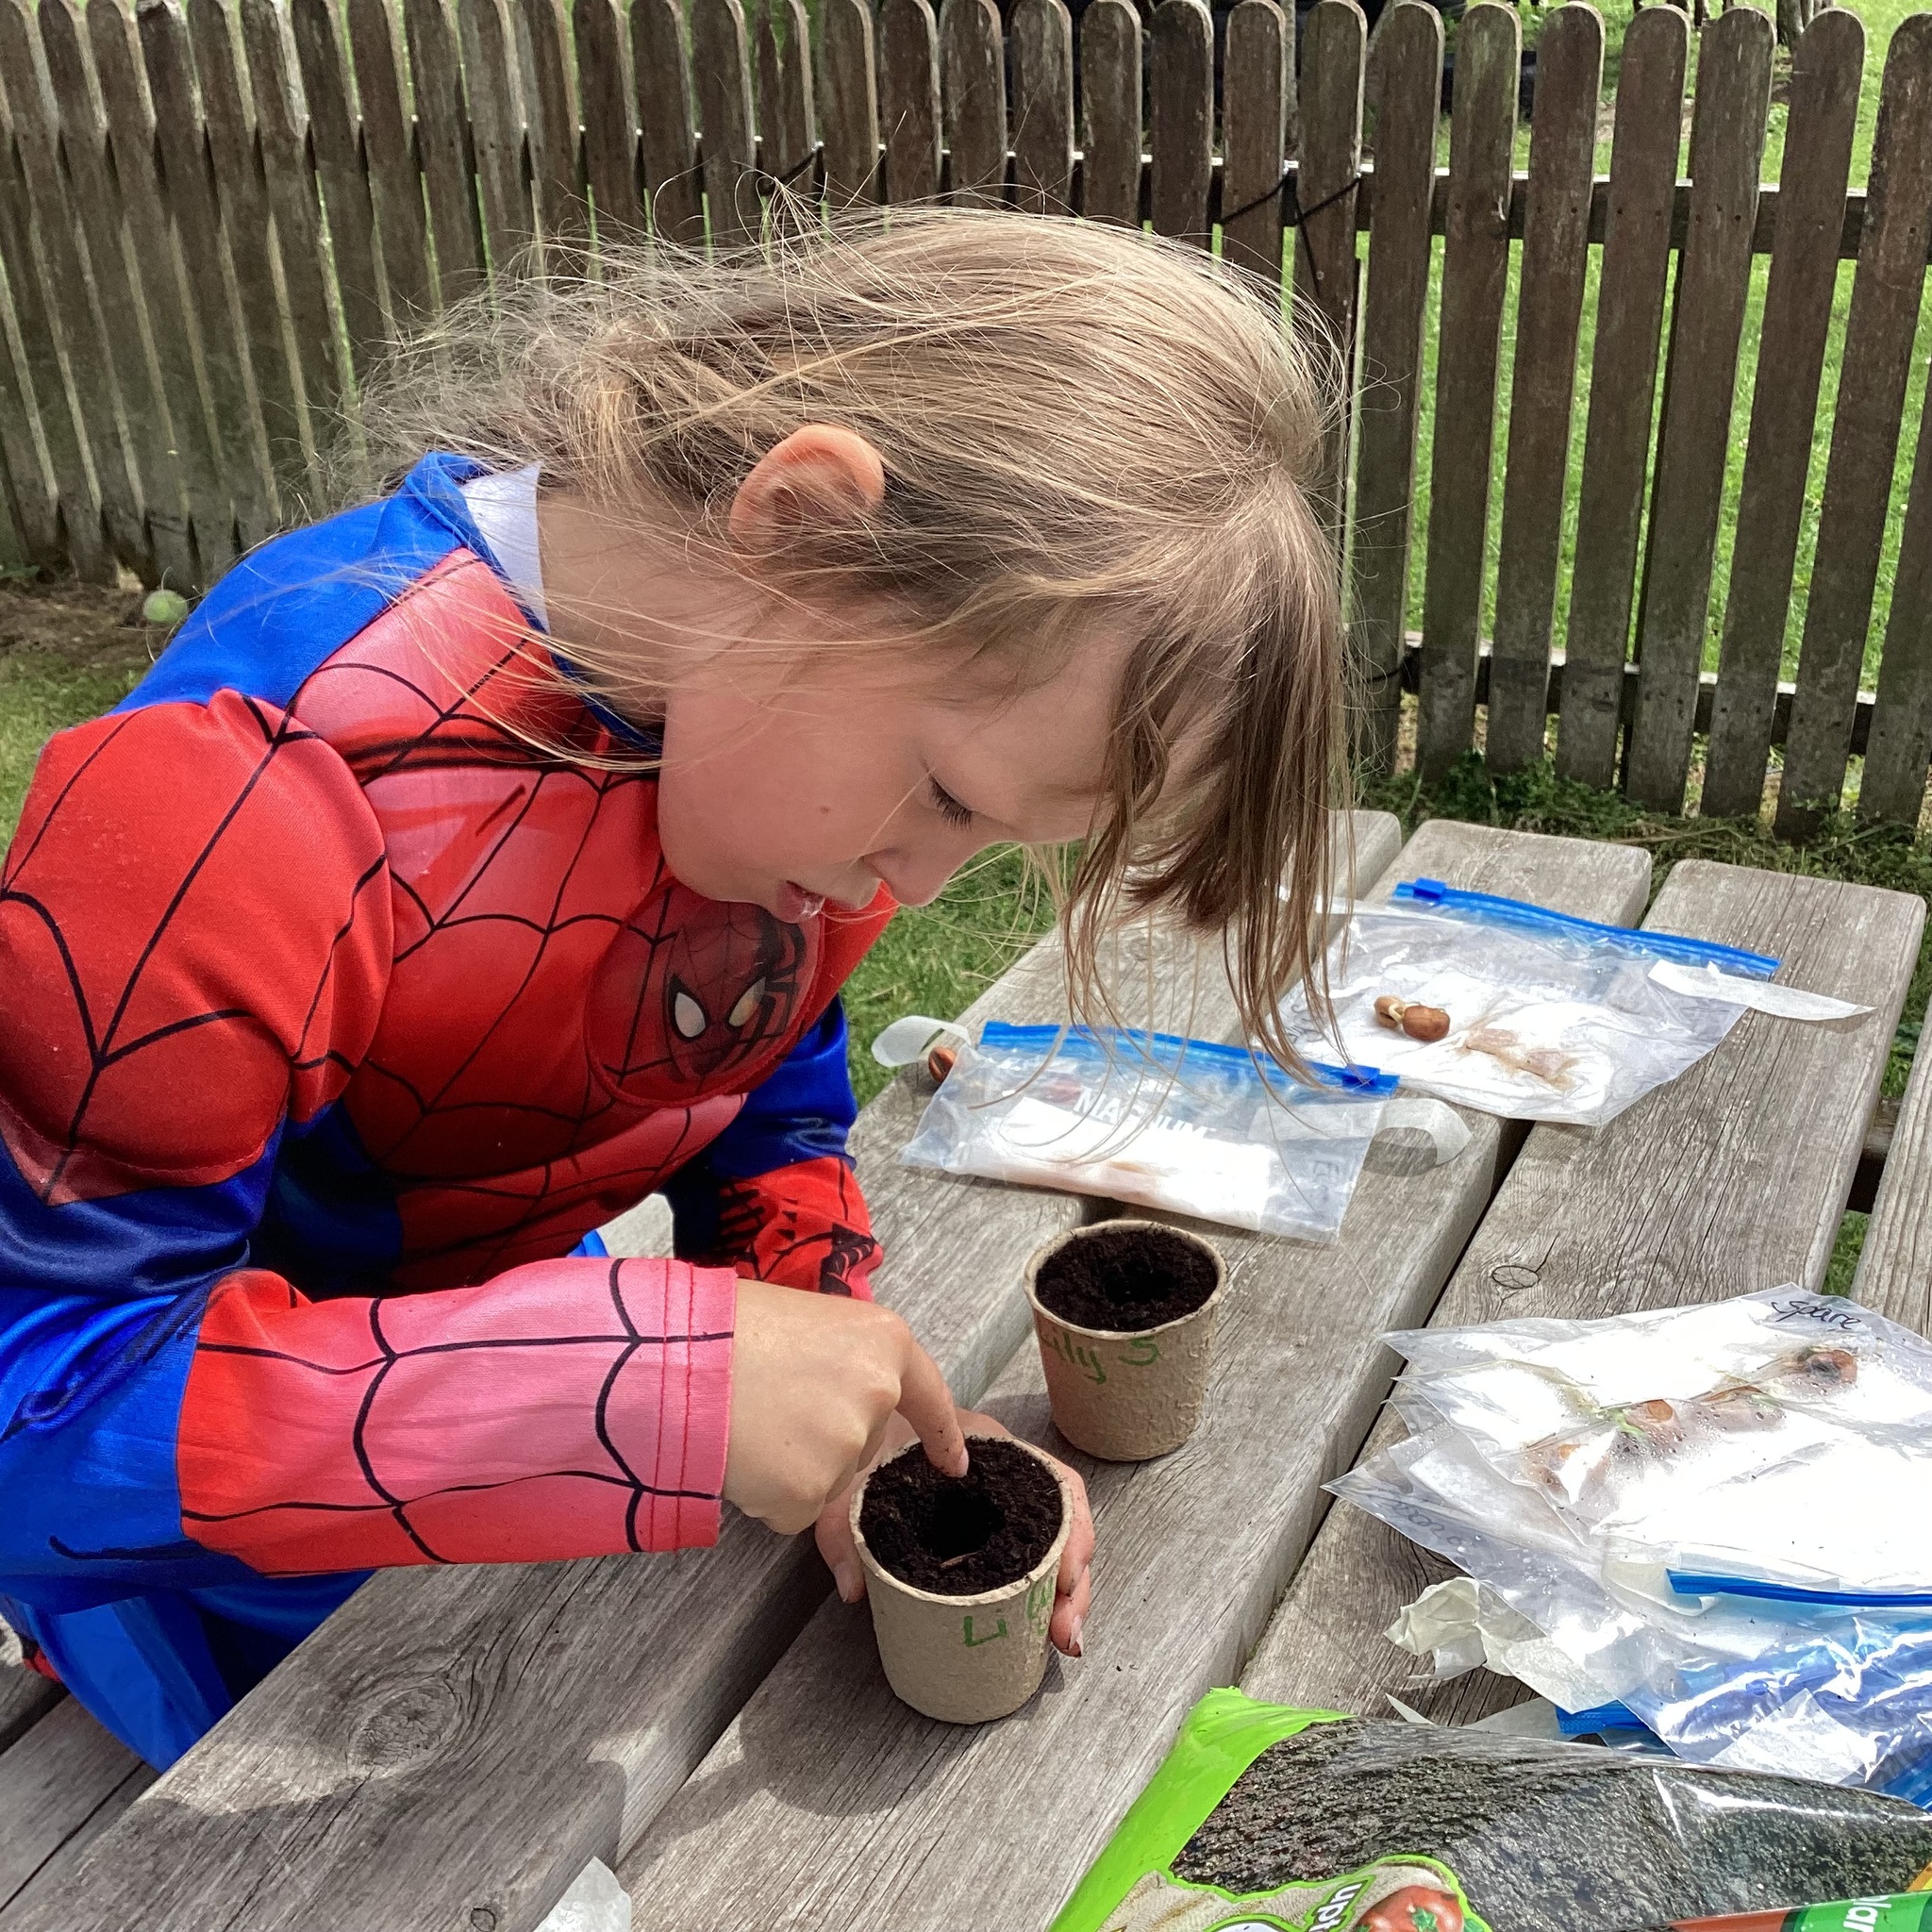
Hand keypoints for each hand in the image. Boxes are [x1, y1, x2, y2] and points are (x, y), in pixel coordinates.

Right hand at [724, 1279, 966, 1534]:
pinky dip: (767, 1492)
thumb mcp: (807, 1320)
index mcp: (885, 1342)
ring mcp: (848, 1447)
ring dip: (791, 1464)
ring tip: (748, 1422)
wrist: (677, 1358)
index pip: (929, 1395)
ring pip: (827, 1476)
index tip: (955, 1464)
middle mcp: (878, 1394)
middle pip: (862, 1440)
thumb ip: (844, 1359)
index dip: (942, 1433)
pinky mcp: (810, 1493)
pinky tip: (742, 1455)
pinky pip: (794, 1506)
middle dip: (824, 1434)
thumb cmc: (729, 1326)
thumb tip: (843, 1391)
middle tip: (771, 1402)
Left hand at [815, 1411, 1095, 1658]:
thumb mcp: (850, 1486)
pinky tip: (1041, 1622)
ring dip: (1066, 1592)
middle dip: (1075, 1583)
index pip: (1055, 1486)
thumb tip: (856, 1591)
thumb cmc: (865, 1440)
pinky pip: (1031, 1550)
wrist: (859, 1418)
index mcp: (991, 1449)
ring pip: (1055, 1541)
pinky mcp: (988, 1524)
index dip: (1071, 1537)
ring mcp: (1003, 1498)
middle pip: (1065, 1523)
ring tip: (1061, 1638)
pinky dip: (1043, 1587)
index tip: (1063, 1585)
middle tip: (1064, 1634)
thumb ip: (844, 1532)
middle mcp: (1008, 1471)